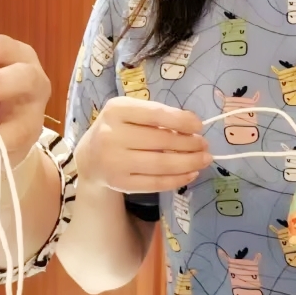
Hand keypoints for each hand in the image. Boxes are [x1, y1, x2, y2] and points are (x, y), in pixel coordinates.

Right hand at [74, 97, 210, 194]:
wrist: (90, 157)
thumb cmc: (117, 129)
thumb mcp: (130, 112)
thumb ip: (157, 115)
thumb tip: (194, 125)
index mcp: (116, 110)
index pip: (155, 115)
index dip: (181, 120)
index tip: (199, 125)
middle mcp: (111, 135)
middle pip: (161, 141)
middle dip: (190, 144)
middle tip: (205, 145)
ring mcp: (114, 162)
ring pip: (161, 164)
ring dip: (188, 163)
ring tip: (204, 160)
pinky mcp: (120, 183)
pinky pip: (156, 183)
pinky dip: (177, 179)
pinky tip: (190, 174)